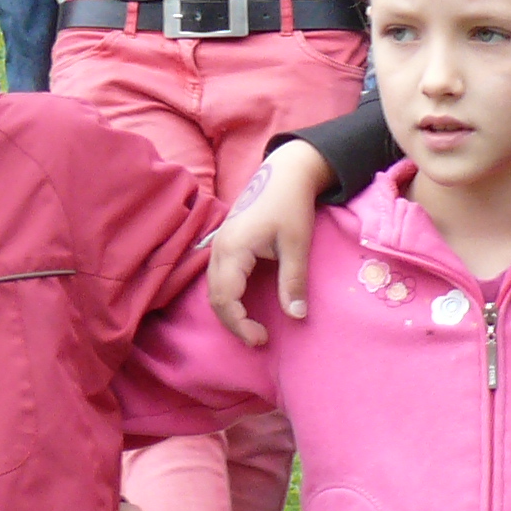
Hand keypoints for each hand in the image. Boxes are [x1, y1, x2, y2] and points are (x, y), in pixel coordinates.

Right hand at [205, 141, 333, 340]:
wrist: (285, 172)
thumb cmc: (291, 204)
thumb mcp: (297, 244)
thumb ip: (294, 281)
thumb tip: (296, 316)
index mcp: (233, 249)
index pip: (225, 299)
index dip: (240, 324)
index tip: (261, 339)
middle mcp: (219, 248)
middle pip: (214, 297)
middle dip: (233, 322)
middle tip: (259, 338)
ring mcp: (218, 244)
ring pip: (213, 288)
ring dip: (229, 310)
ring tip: (252, 326)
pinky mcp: (225, 242)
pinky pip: (218, 277)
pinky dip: (228, 296)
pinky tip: (245, 304)